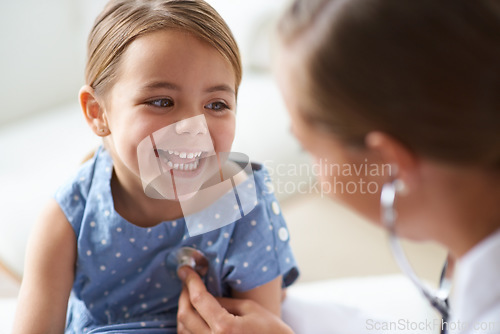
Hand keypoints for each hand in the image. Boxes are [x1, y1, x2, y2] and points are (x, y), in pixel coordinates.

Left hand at [177, 266, 293, 333]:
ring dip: (184, 310)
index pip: (198, 299)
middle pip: (185, 315)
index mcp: (224, 327)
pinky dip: (188, 325)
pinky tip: (196, 315)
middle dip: (183, 295)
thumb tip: (204, 294)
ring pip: (183, 329)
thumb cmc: (270, 330)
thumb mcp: (249, 308)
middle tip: (187, 281)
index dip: (190, 281)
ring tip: (190, 296)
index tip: (185, 269)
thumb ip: (223, 301)